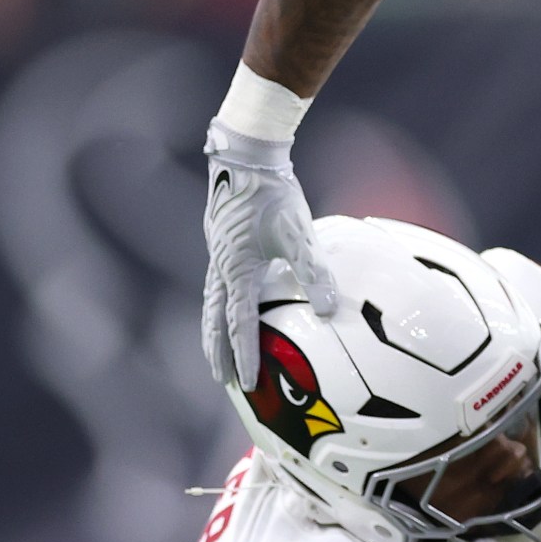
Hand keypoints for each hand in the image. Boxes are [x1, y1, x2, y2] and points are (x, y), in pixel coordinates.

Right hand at [203, 124, 336, 387]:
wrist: (247, 156)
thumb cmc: (273, 195)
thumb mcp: (299, 235)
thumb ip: (313, 274)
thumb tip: (328, 310)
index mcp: (237, 271)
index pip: (240, 325)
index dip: (244, 356)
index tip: (248, 385)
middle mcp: (221, 267)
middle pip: (215, 321)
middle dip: (219, 353)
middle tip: (224, 381)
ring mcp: (218, 254)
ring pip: (213, 303)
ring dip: (215, 330)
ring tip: (219, 352)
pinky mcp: (221, 241)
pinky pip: (217, 283)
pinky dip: (220, 304)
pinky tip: (232, 303)